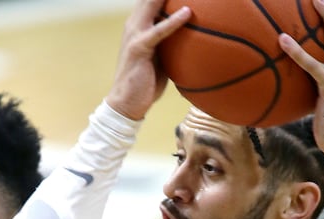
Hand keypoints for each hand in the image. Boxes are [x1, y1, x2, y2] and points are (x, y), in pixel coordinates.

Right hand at [105, 0, 190, 119]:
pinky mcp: (138, 48)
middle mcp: (134, 23)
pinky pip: (158, 31)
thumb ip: (173, 43)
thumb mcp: (163, 57)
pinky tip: (187, 12)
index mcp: (140, 23)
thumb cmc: (147, 82)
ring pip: (152, 5)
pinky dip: (173, 21)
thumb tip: (196, 38)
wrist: (127, 104)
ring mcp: (134, 34)